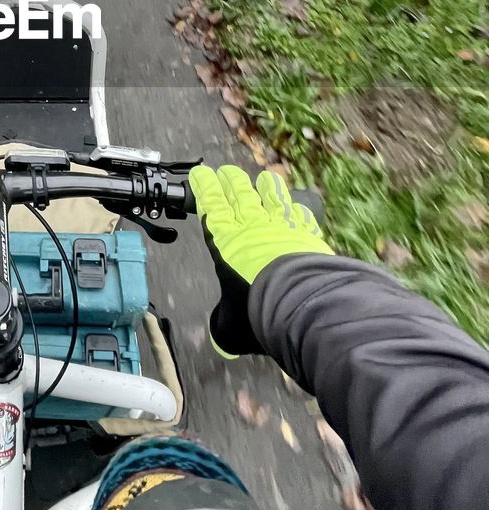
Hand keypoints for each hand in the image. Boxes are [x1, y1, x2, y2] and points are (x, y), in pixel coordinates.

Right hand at [188, 165, 333, 356]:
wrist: (301, 303)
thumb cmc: (257, 311)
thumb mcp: (230, 327)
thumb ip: (224, 325)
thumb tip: (223, 338)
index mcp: (225, 242)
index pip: (211, 206)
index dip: (205, 188)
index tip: (202, 174)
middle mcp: (251, 228)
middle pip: (239, 194)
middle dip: (230, 181)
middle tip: (225, 172)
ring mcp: (282, 227)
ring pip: (271, 197)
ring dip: (266, 187)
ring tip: (264, 178)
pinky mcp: (308, 235)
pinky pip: (300, 215)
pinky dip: (297, 209)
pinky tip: (298, 205)